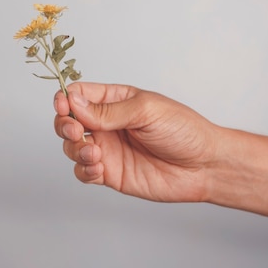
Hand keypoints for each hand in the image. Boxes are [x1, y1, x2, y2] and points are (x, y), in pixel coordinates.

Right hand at [54, 82, 221, 201]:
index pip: (79, 94)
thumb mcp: (145, 111)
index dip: (65, 99)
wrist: (204, 166)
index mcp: (115, 101)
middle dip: (64, 125)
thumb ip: (107, 111)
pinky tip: (98, 167)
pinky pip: (83, 172)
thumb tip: (73, 102)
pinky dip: (83, 169)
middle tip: (76, 131)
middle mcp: (107, 124)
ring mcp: (108, 149)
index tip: (64, 106)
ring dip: (74, 149)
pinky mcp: (110, 173)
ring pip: (71, 147)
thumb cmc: (183, 130)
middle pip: (68, 121)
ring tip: (94, 153)